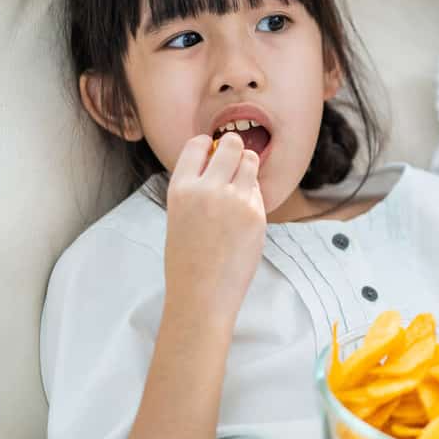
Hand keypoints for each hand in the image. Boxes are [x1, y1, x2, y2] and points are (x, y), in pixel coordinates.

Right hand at [163, 132, 265, 324]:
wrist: (202, 295)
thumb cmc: (188, 259)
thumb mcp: (179, 214)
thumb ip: (197, 186)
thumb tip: (220, 159)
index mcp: (181, 188)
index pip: (198, 144)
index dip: (209, 145)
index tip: (213, 153)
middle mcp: (207, 188)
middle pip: (232, 143)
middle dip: (235, 149)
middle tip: (233, 164)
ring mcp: (234, 199)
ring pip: (251, 160)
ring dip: (247, 168)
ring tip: (239, 190)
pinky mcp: (256, 213)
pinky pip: (258, 190)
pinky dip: (253, 197)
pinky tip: (243, 218)